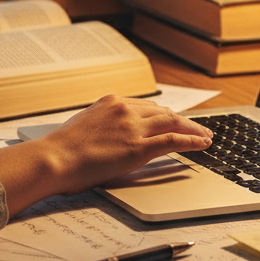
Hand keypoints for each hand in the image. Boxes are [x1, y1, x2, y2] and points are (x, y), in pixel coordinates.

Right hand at [34, 95, 213, 194]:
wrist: (53, 159)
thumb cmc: (61, 149)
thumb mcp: (84, 125)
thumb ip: (102, 124)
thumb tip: (110, 134)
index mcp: (112, 101)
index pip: (147, 106)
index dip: (165, 115)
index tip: (174, 120)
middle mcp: (126, 109)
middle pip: (164, 112)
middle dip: (183, 120)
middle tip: (197, 128)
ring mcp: (133, 127)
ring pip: (173, 122)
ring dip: (193, 129)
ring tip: (205, 136)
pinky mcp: (138, 148)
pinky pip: (173, 140)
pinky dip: (192, 140)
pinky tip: (202, 144)